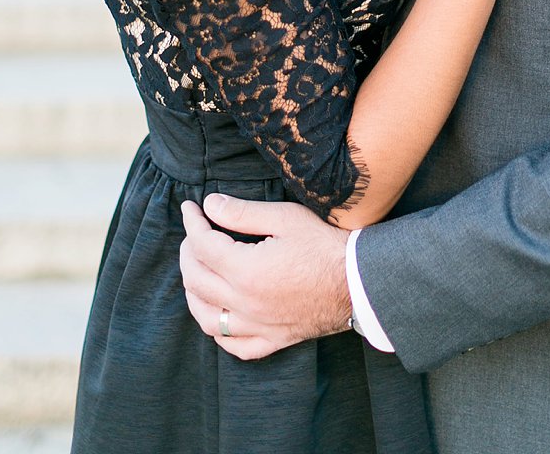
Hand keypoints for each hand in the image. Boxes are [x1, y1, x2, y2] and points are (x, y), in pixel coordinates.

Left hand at [178, 196, 351, 359]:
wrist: (361, 282)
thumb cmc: (325, 246)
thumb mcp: (284, 218)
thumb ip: (241, 212)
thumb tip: (209, 204)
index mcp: (246, 271)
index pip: (201, 245)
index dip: (192, 222)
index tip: (191, 208)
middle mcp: (247, 303)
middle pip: (196, 280)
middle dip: (188, 252)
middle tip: (195, 234)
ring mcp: (259, 326)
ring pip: (207, 318)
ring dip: (194, 294)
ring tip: (196, 272)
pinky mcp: (274, 340)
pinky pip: (235, 345)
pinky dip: (219, 332)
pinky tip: (218, 314)